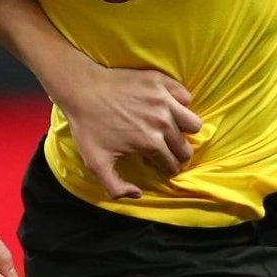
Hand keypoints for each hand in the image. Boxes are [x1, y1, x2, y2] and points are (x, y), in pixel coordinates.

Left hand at [57, 62, 203, 199]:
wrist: (82, 89)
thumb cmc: (88, 126)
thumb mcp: (96, 163)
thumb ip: (116, 187)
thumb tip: (138, 194)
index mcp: (150, 143)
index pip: (173, 164)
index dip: (166, 168)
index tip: (158, 164)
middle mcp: (162, 122)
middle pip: (185, 147)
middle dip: (177, 153)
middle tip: (165, 150)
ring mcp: (164, 100)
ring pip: (193, 123)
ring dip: (184, 130)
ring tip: (170, 130)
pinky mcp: (162, 82)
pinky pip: (186, 97)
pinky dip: (180, 105)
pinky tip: (166, 108)